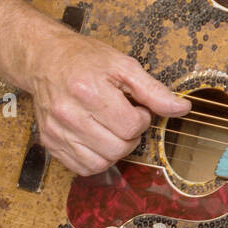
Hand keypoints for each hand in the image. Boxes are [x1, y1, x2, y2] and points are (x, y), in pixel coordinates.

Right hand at [24, 30, 190, 176]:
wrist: (46, 59)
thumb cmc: (85, 60)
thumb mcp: (124, 65)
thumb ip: (154, 90)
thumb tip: (182, 109)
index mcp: (89, 91)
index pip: (131, 127)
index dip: (141, 119)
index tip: (136, 108)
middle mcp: (69, 114)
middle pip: (117, 148)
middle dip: (130, 136)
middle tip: (124, 118)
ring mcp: (57, 131)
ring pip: (100, 163)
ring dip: (115, 150)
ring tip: (111, 129)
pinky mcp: (50, 142)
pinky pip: (82, 168)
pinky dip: (97, 159)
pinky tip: (98, 139)